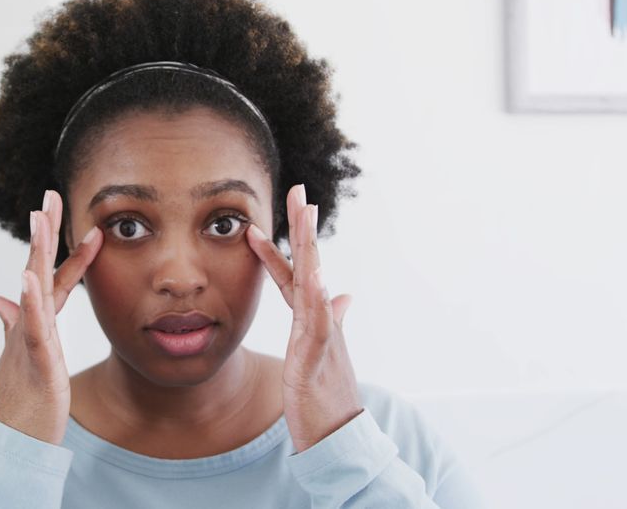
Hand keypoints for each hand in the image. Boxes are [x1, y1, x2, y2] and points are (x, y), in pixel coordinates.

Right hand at [0, 189, 102, 443]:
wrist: (13, 445)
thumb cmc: (21, 402)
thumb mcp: (21, 357)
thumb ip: (13, 325)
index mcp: (37, 324)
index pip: (49, 275)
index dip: (55, 242)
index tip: (58, 207)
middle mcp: (32, 326)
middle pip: (40, 271)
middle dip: (46, 233)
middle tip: (49, 194)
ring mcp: (32, 343)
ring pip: (36, 293)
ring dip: (37, 256)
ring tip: (39, 221)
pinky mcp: (37, 365)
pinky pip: (34, 330)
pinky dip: (31, 304)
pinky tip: (28, 278)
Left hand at [245, 183, 361, 451]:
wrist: (338, 436)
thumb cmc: (327, 395)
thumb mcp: (324, 351)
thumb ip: (330, 319)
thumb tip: (343, 294)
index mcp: (312, 318)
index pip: (295, 272)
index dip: (287, 242)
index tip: (283, 209)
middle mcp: (319, 320)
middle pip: (308, 266)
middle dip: (303, 228)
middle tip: (299, 190)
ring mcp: (321, 336)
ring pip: (315, 285)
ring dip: (311, 250)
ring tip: (307, 218)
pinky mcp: (319, 359)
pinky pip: (321, 324)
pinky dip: (320, 301)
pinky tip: (317, 279)